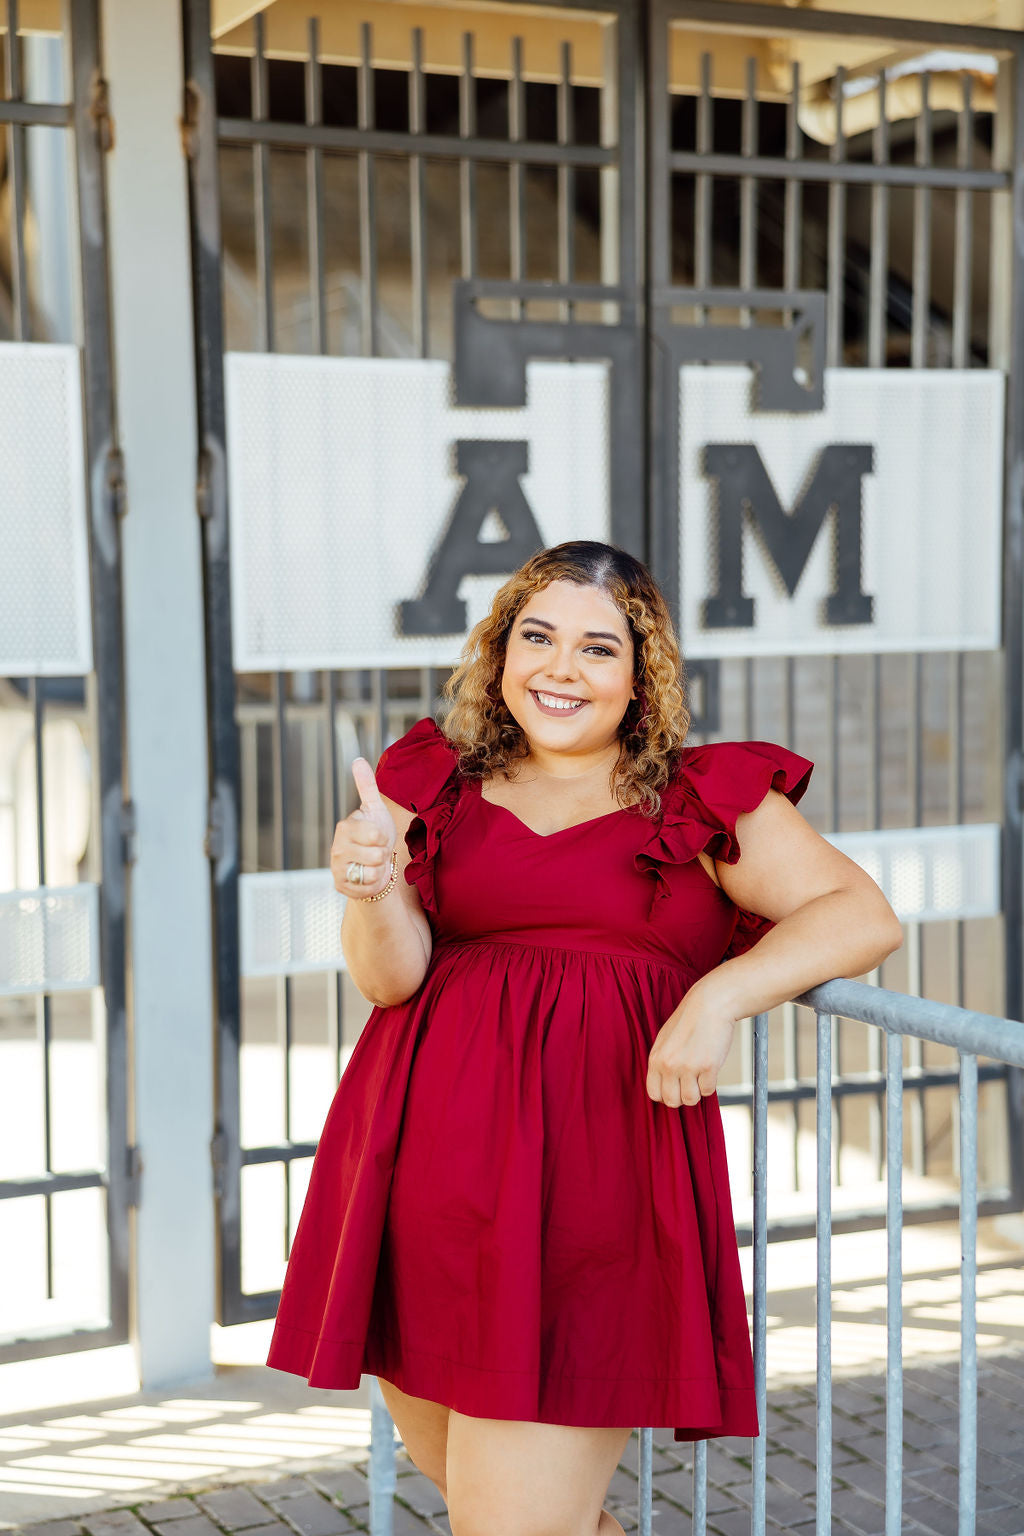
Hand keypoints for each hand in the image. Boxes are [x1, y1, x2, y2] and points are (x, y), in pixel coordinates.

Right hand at [331, 758, 396, 898]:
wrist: (371, 862)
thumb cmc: (374, 834)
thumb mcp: (375, 808)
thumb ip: (367, 786)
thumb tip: (357, 760)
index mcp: (345, 827)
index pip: (377, 834)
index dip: (384, 837)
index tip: (378, 835)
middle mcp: (337, 848)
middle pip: (377, 855)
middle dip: (383, 854)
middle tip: (376, 851)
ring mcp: (337, 868)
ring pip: (373, 873)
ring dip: (380, 870)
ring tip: (372, 863)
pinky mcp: (341, 885)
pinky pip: (368, 888)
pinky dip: (375, 884)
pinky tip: (368, 876)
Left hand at [646, 980, 737, 1106]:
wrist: (710, 1003)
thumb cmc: (689, 1020)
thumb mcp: (665, 1040)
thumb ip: (662, 1063)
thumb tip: (665, 1086)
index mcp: (656, 1058)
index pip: (653, 1093)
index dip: (665, 1095)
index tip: (675, 1088)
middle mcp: (669, 1065)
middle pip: (672, 1101)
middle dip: (682, 1097)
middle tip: (690, 1083)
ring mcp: (688, 1067)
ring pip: (691, 1100)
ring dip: (698, 1092)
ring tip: (700, 1075)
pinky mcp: (708, 1066)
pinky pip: (708, 1091)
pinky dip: (711, 1084)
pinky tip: (710, 1068)